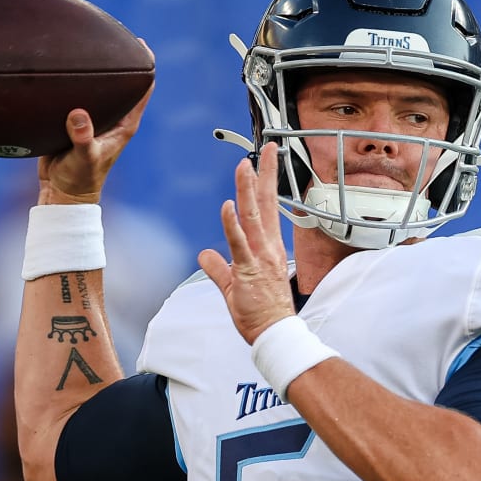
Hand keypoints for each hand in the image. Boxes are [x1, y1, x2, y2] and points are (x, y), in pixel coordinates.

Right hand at [37, 38, 154, 205]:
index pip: (143, 89)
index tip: (141, 44)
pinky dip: (72, 82)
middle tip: (109, 33)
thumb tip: (79, 115)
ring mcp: (94, 118)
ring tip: (83, 43)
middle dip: (119, 60)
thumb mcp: (84, 158)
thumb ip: (83, 137)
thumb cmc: (80, 179)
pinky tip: (59, 66)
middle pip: (121, 82)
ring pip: (98, 87)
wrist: (62, 192)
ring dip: (94, 70)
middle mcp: (113, 117)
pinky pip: (76, 95)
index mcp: (124, 124)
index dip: (146, 65)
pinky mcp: (74, 121)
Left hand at [198, 143, 296, 343]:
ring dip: (247, 189)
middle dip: (265, 174)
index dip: (267, 182)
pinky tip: (228, 205)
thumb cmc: (261, 312)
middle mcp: (267, 247)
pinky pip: (239, 242)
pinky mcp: (249, 270)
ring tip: (243, 165)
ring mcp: (260, 257)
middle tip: (265, 148)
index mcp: (268, 248)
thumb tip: (205, 254)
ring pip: (253, 216)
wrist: (274, 333)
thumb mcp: (234, 286)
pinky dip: (232, 223)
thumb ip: (219, 268)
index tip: (266, 159)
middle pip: (266, 203)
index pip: (268, 207)